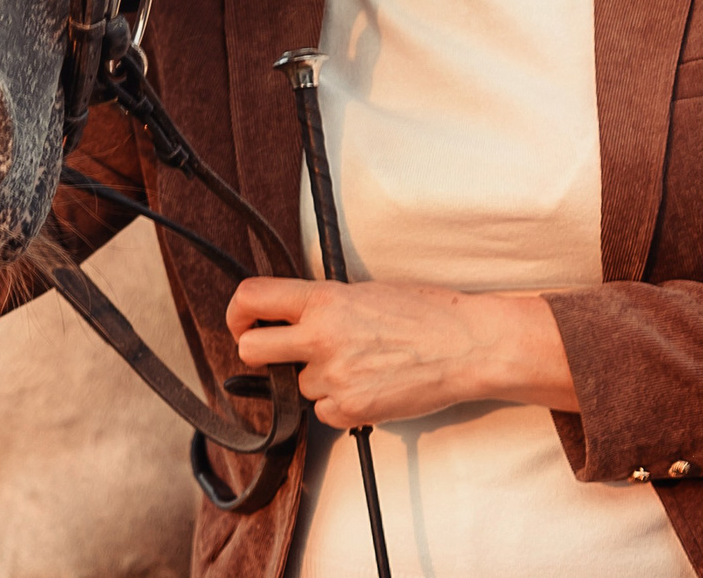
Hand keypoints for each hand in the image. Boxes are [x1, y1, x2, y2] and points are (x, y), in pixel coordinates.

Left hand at [226, 278, 578, 427]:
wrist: (466, 346)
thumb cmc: (425, 312)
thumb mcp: (364, 291)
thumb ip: (323, 303)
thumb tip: (292, 315)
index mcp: (323, 299)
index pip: (252, 298)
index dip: (236, 313)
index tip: (241, 323)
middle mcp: (320, 337)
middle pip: (252, 350)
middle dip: (259, 354)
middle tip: (281, 353)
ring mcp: (333, 377)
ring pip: (297, 384)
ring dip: (317, 379)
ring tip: (359, 365)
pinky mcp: (349, 411)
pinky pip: (323, 411)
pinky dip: (339, 404)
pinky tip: (369, 386)